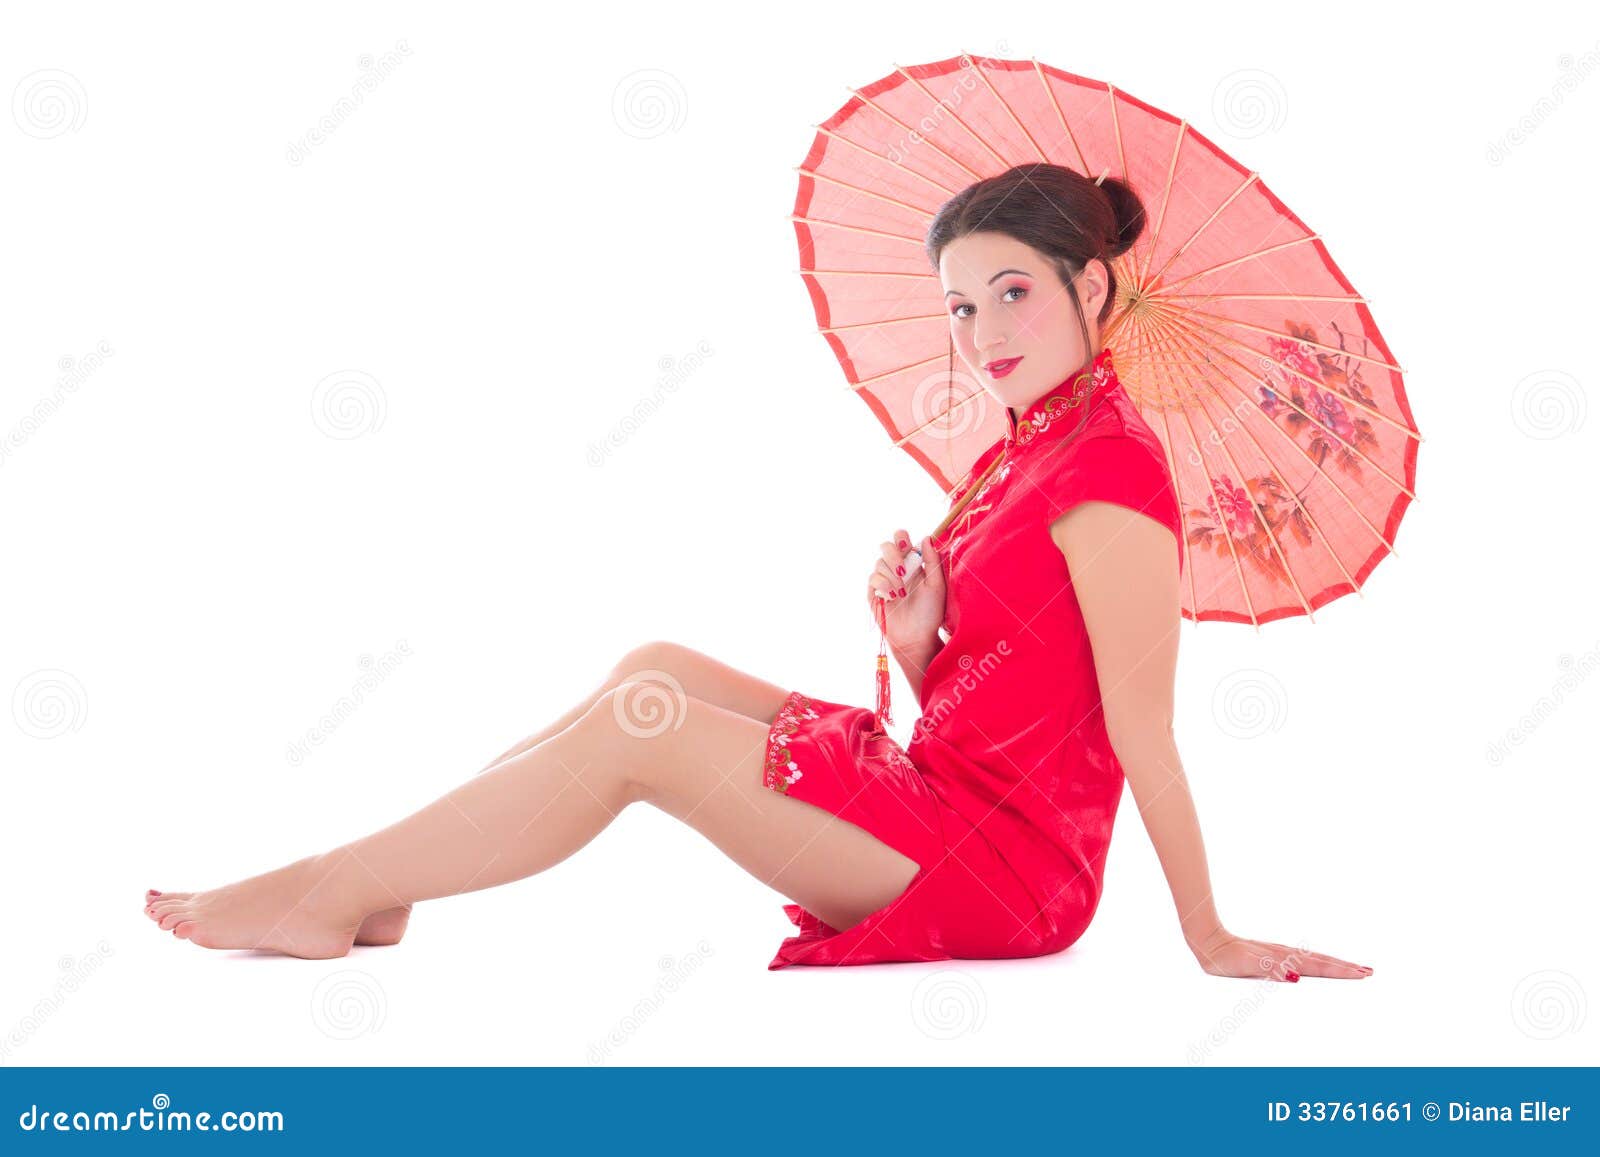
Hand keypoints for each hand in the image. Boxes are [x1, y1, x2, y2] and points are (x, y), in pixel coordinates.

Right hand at [866, 527, 944, 654]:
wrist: (917, 637)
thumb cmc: (930, 613)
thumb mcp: (936, 585)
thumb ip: (932, 560)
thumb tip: (927, 537)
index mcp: (912, 564)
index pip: (901, 540)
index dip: (901, 538)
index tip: (906, 546)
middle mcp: (896, 569)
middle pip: (886, 547)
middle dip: (893, 556)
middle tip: (903, 572)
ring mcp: (884, 580)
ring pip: (879, 563)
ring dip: (891, 576)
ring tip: (902, 593)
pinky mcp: (874, 593)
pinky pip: (873, 579)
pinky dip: (883, 585)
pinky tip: (892, 597)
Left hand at [1187, 927, 1373, 982]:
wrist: (1208, 941)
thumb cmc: (1225, 957)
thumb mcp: (1246, 965)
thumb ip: (1270, 970)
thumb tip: (1294, 977)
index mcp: (1284, 959)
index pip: (1319, 967)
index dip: (1341, 972)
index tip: (1362, 974)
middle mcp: (1286, 955)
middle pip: (1323, 962)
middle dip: (1346, 968)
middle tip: (1369, 972)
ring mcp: (1281, 954)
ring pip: (1315, 960)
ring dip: (1335, 964)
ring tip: (1355, 968)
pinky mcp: (1273, 955)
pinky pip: (1303, 960)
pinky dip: (1318, 963)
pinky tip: (1320, 966)